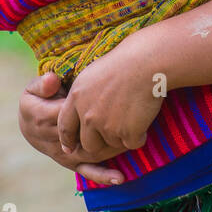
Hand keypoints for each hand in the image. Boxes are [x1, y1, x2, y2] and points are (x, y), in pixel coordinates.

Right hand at [18, 72, 124, 182]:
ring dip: (111, 151)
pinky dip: (103, 176)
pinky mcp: (71, 163)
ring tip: (132, 141)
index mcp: (44, 118)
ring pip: (89, 155)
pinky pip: (87, 171)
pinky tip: (120, 177)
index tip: (115, 99)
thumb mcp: (34, 88)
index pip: (71, 115)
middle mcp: (55, 140)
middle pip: (85, 137)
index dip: (92, 109)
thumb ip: (44, 84)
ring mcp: (64, 155)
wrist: (29, 123)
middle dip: (108, 131)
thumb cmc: (38, 100)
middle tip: (132, 120)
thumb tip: (53, 80)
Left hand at [57, 30, 163, 160]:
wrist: (146, 63)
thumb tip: (79, 113)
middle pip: (88, 144)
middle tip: (114, 133)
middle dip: (100, 143)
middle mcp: (88, 115)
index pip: (65, 127)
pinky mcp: (127, 132)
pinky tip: (144, 117)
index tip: (70, 149)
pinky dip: (140, 135)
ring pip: (112, 144)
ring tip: (134, 114)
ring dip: (123, 136)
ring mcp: (107, 126)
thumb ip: (82, 96)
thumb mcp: (92, 74)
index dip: (68, 141)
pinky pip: (132, 143)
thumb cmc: (123, 62)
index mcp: (77, 98)